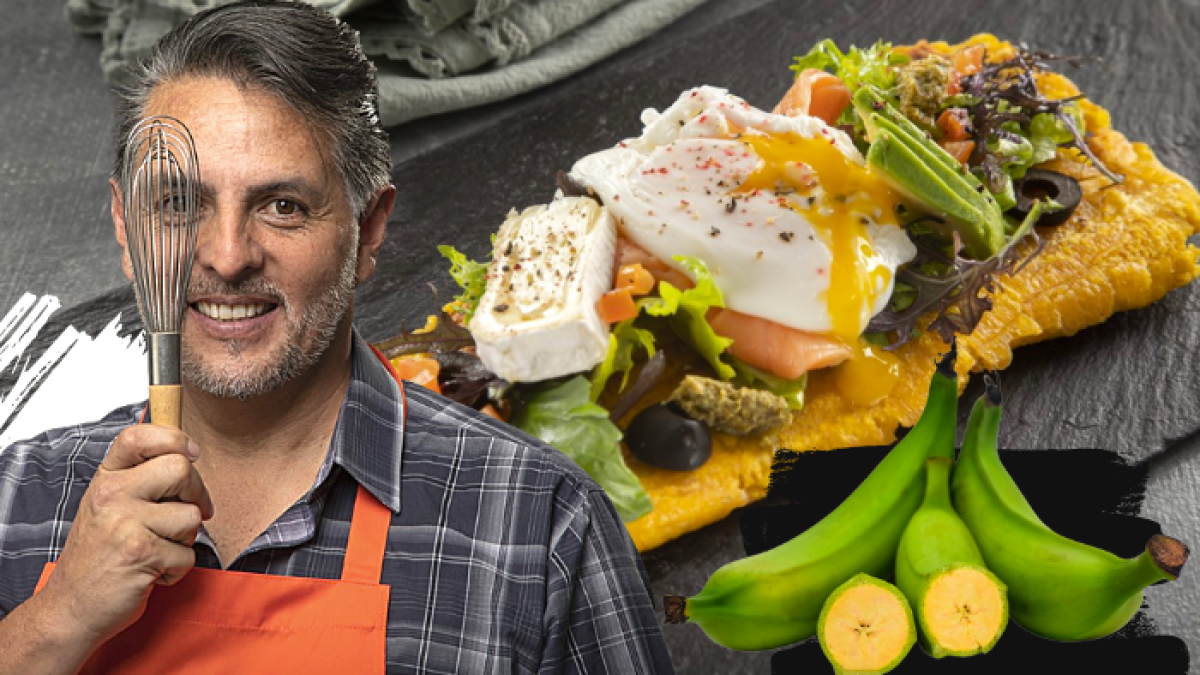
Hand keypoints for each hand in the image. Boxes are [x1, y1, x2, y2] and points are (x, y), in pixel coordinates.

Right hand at [37, 424, 213, 648]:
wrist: (72, 607)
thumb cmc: (100, 555)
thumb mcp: (109, 505)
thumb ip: (141, 478)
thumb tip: (187, 453)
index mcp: (106, 478)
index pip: (140, 435)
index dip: (175, 438)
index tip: (191, 453)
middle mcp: (112, 495)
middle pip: (181, 469)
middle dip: (197, 493)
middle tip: (187, 513)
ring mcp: (125, 523)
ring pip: (192, 515)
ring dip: (185, 539)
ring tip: (158, 548)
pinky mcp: (141, 554)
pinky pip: (188, 554)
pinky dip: (178, 568)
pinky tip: (152, 570)